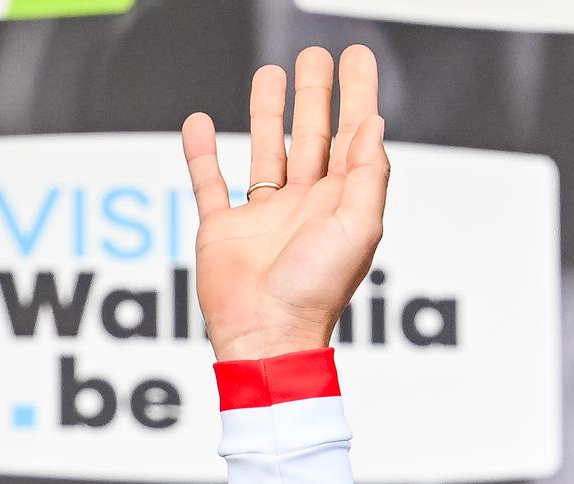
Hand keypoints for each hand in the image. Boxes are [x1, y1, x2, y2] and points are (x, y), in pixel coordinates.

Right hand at [182, 44, 387, 362]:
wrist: (266, 335)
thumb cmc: (315, 292)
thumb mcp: (358, 229)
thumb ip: (368, 174)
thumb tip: (374, 123)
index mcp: (339, 206)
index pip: (351, 138)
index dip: (356, 96)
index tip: (356, 58)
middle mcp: (303, 207)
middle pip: (311, 137)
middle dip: (315, 95)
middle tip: (316, 56)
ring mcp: (262, 218)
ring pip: (265, 151)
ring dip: (267, 112)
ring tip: (270, 73)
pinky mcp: (223, 230)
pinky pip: (209, 183)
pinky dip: (202, 153)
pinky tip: (199, 123)